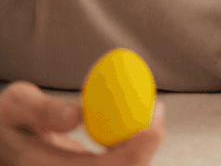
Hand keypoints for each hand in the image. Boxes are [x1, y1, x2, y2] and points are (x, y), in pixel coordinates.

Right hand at [0, 81, 164, 165]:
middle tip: (158, 111)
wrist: (2, 139)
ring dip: (142, 148)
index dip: (133, 156)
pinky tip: (138, 123)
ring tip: (151, 112)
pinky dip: (132, 146)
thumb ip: (41, 110)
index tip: (153, 127)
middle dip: (145, 151)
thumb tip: (76, 115)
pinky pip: (115, 163)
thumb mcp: (15, 107)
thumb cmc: (7, 120)